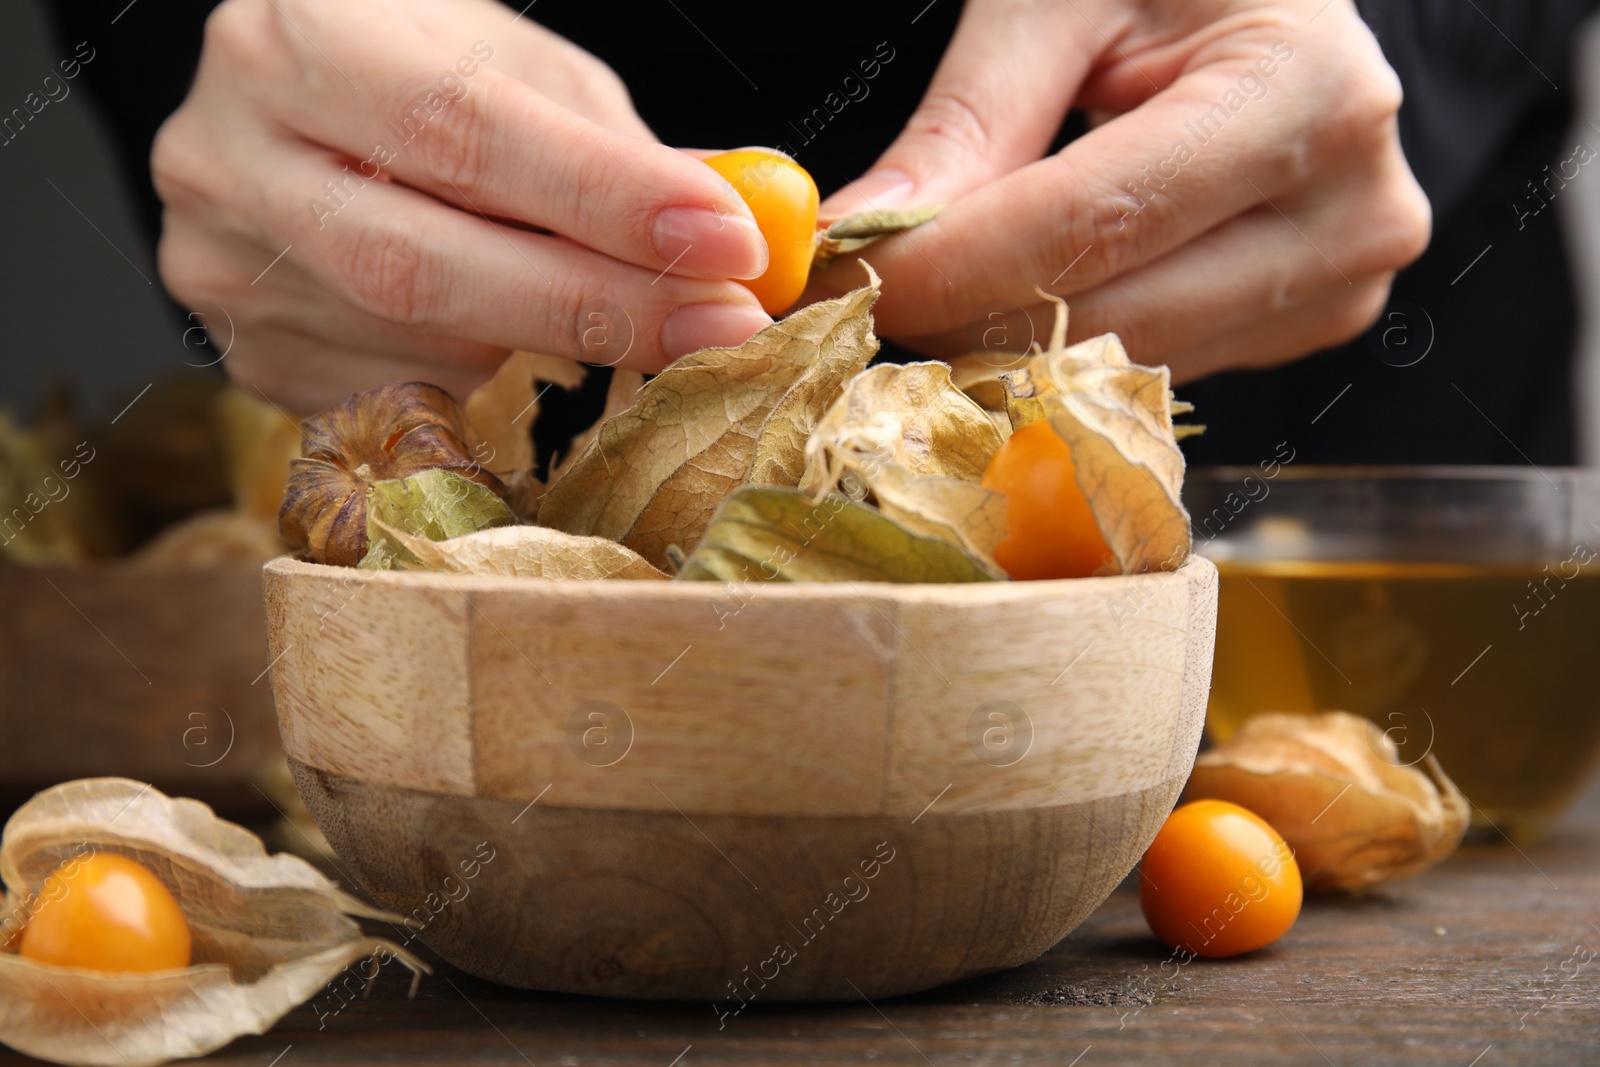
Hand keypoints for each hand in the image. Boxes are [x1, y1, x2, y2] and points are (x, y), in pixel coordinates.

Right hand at [153, 0, 772, 412]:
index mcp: (296, 39)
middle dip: (596, 305)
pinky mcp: (255, 357)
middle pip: (424, 263)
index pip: (463, 128)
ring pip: (423, 346)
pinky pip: (406, 397)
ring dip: (557, 351)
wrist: (302, 118)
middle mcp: (228, 157)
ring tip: (644, 329)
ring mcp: (225, 270)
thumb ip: (607, 145)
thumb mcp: (513, 66)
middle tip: (719, 326)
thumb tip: (732, 230)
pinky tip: (536, 352)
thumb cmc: (421, 73)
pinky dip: (498, 383)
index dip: (604, 194)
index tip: (724, 239)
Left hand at [814, 0, 1429, 382]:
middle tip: (867, 287)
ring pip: (1124, 365)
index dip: (954, 266)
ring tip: (941, 278)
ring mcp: (1339, 281)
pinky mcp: (1309, 323)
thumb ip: (967, 120)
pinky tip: (1023, 291)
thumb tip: (865, 234)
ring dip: (1006, 340)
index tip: (849, 277)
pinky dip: (1068, 345)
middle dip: (963, 314)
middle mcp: (1349, 207)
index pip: (1096, 224)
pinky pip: (1154, 369)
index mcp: (1305, 90)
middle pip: (1110, 316)